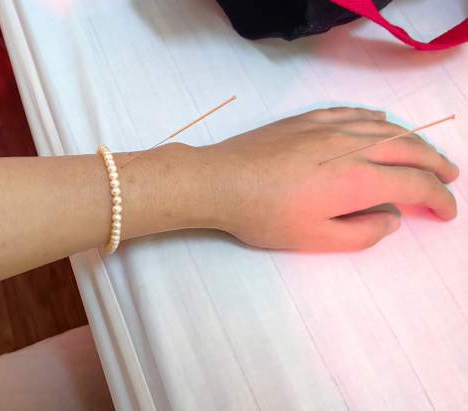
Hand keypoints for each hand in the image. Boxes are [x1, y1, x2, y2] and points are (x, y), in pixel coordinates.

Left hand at [198, 108, 459, 250]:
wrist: (220, 181)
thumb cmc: (264, 216)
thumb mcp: (314, 239)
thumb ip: (361, 233)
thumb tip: (392, 220)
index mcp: (357, 180)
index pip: (414, 185)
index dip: (438, 198)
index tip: (447, 210)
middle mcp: (351, 146)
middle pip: (408, 149)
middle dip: (436, 164)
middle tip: (449, 177)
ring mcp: (328, 128)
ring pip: (384, 128)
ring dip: (412, 140)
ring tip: (424, 153)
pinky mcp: (306, 120)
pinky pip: (352, 112)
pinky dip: (375, 118)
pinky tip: (380, 122)